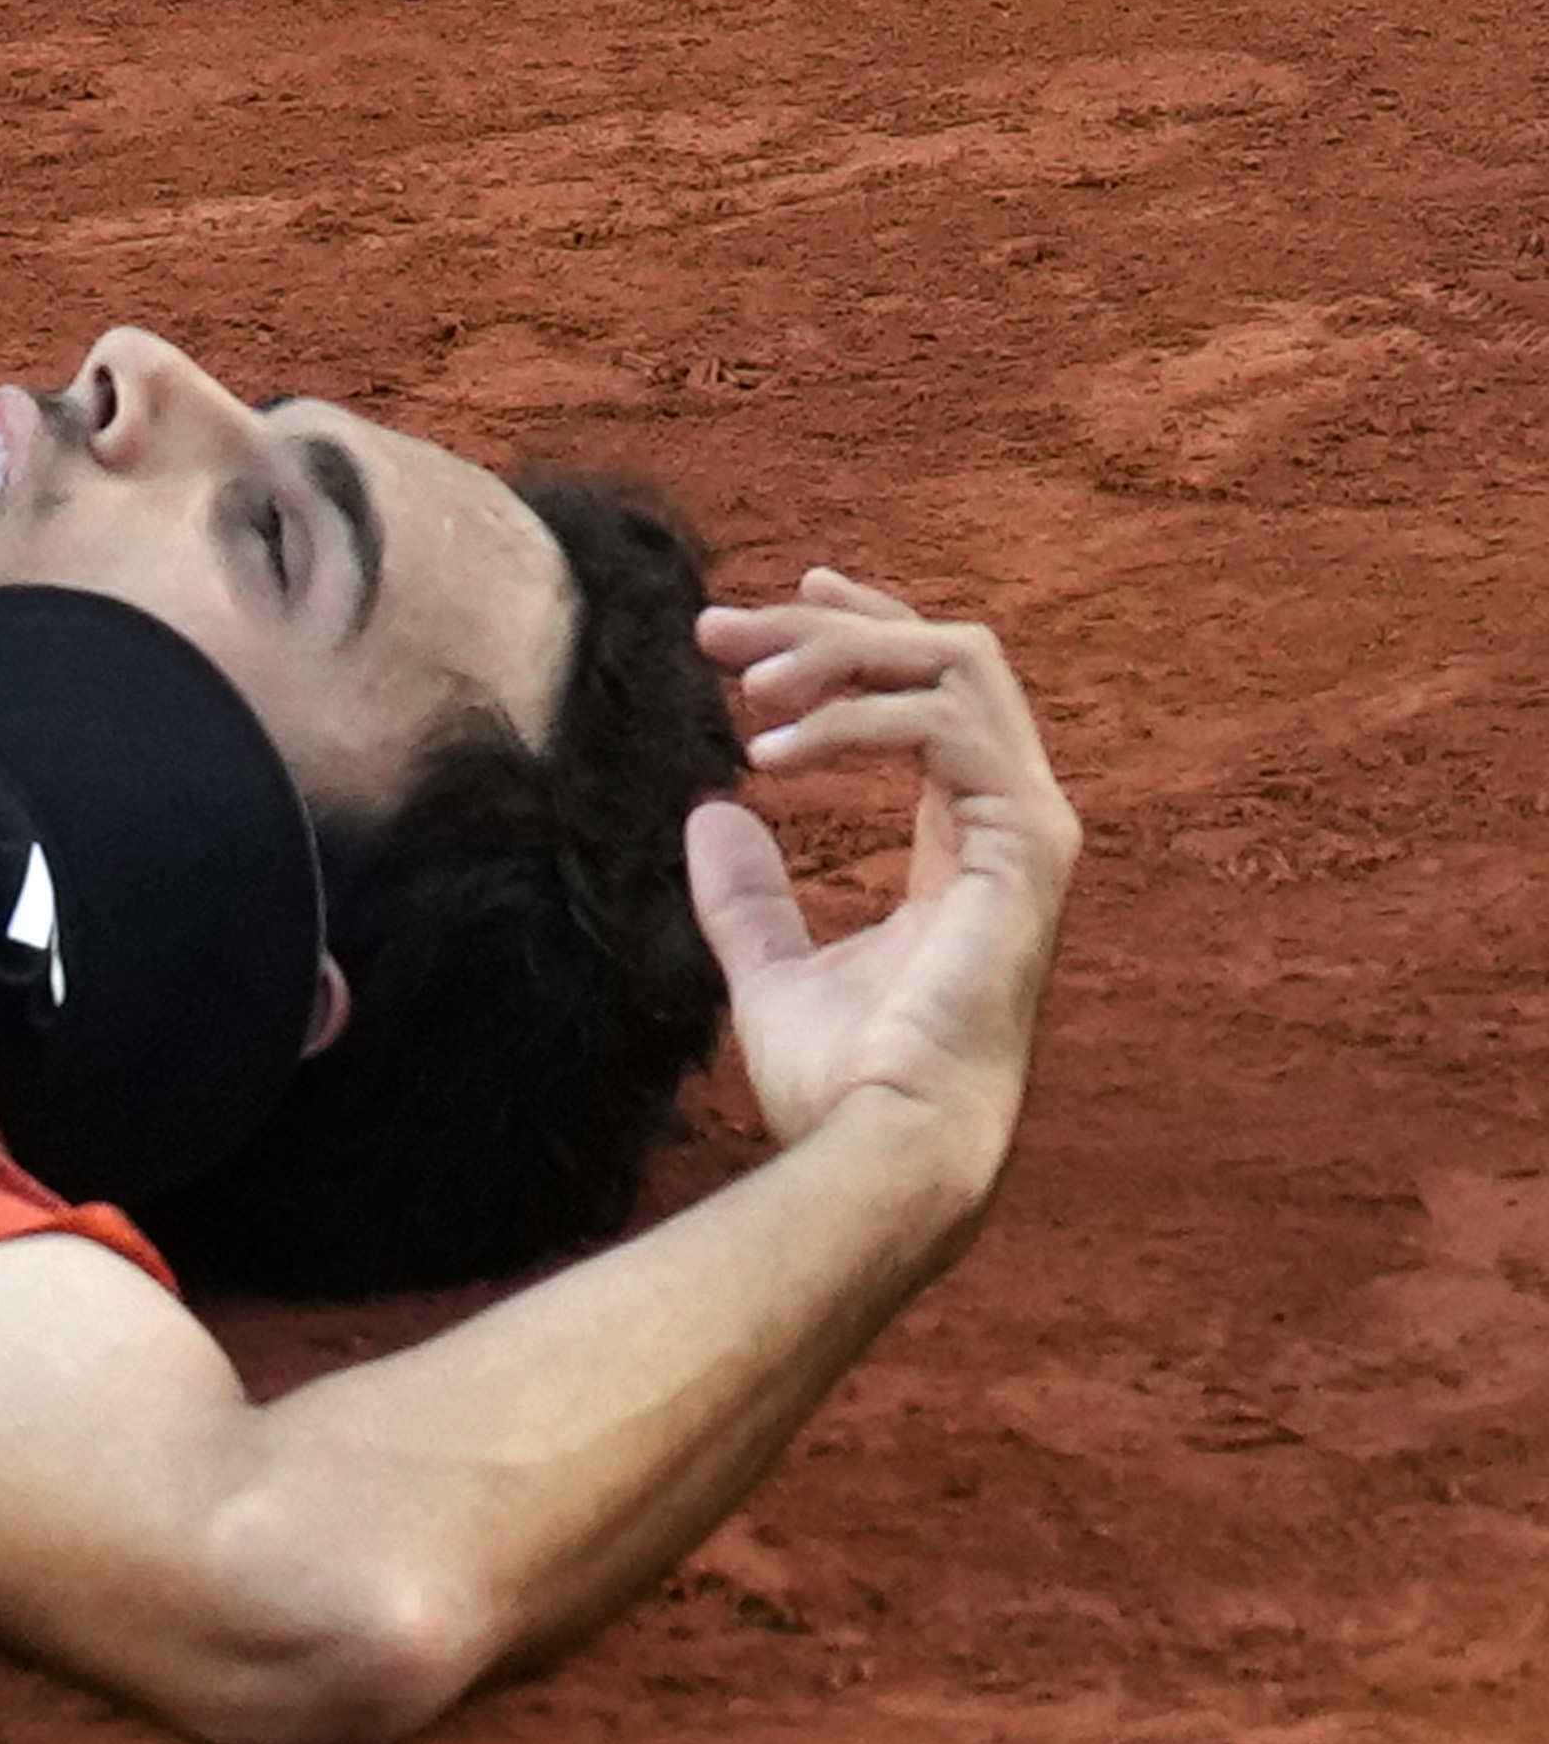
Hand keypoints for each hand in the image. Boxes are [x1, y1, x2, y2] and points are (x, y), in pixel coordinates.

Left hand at [686, 567, 1073, 1171]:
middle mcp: (1013, 822)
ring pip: (955, 666)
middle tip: (714, 628)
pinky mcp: (1028, 845)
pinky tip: (765, 755)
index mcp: (967, 844)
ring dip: (838, 655)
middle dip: (830, 625)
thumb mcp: (770, 967)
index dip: (864, 629)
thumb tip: (711, 815)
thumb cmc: (843, 1080)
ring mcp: (1033, 831)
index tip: (784, 595)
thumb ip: (748, 893)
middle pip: (944, 657)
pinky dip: (851, 722)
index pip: (933, 692)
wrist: (882, 1147)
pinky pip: (944, 727)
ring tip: (738, 685)